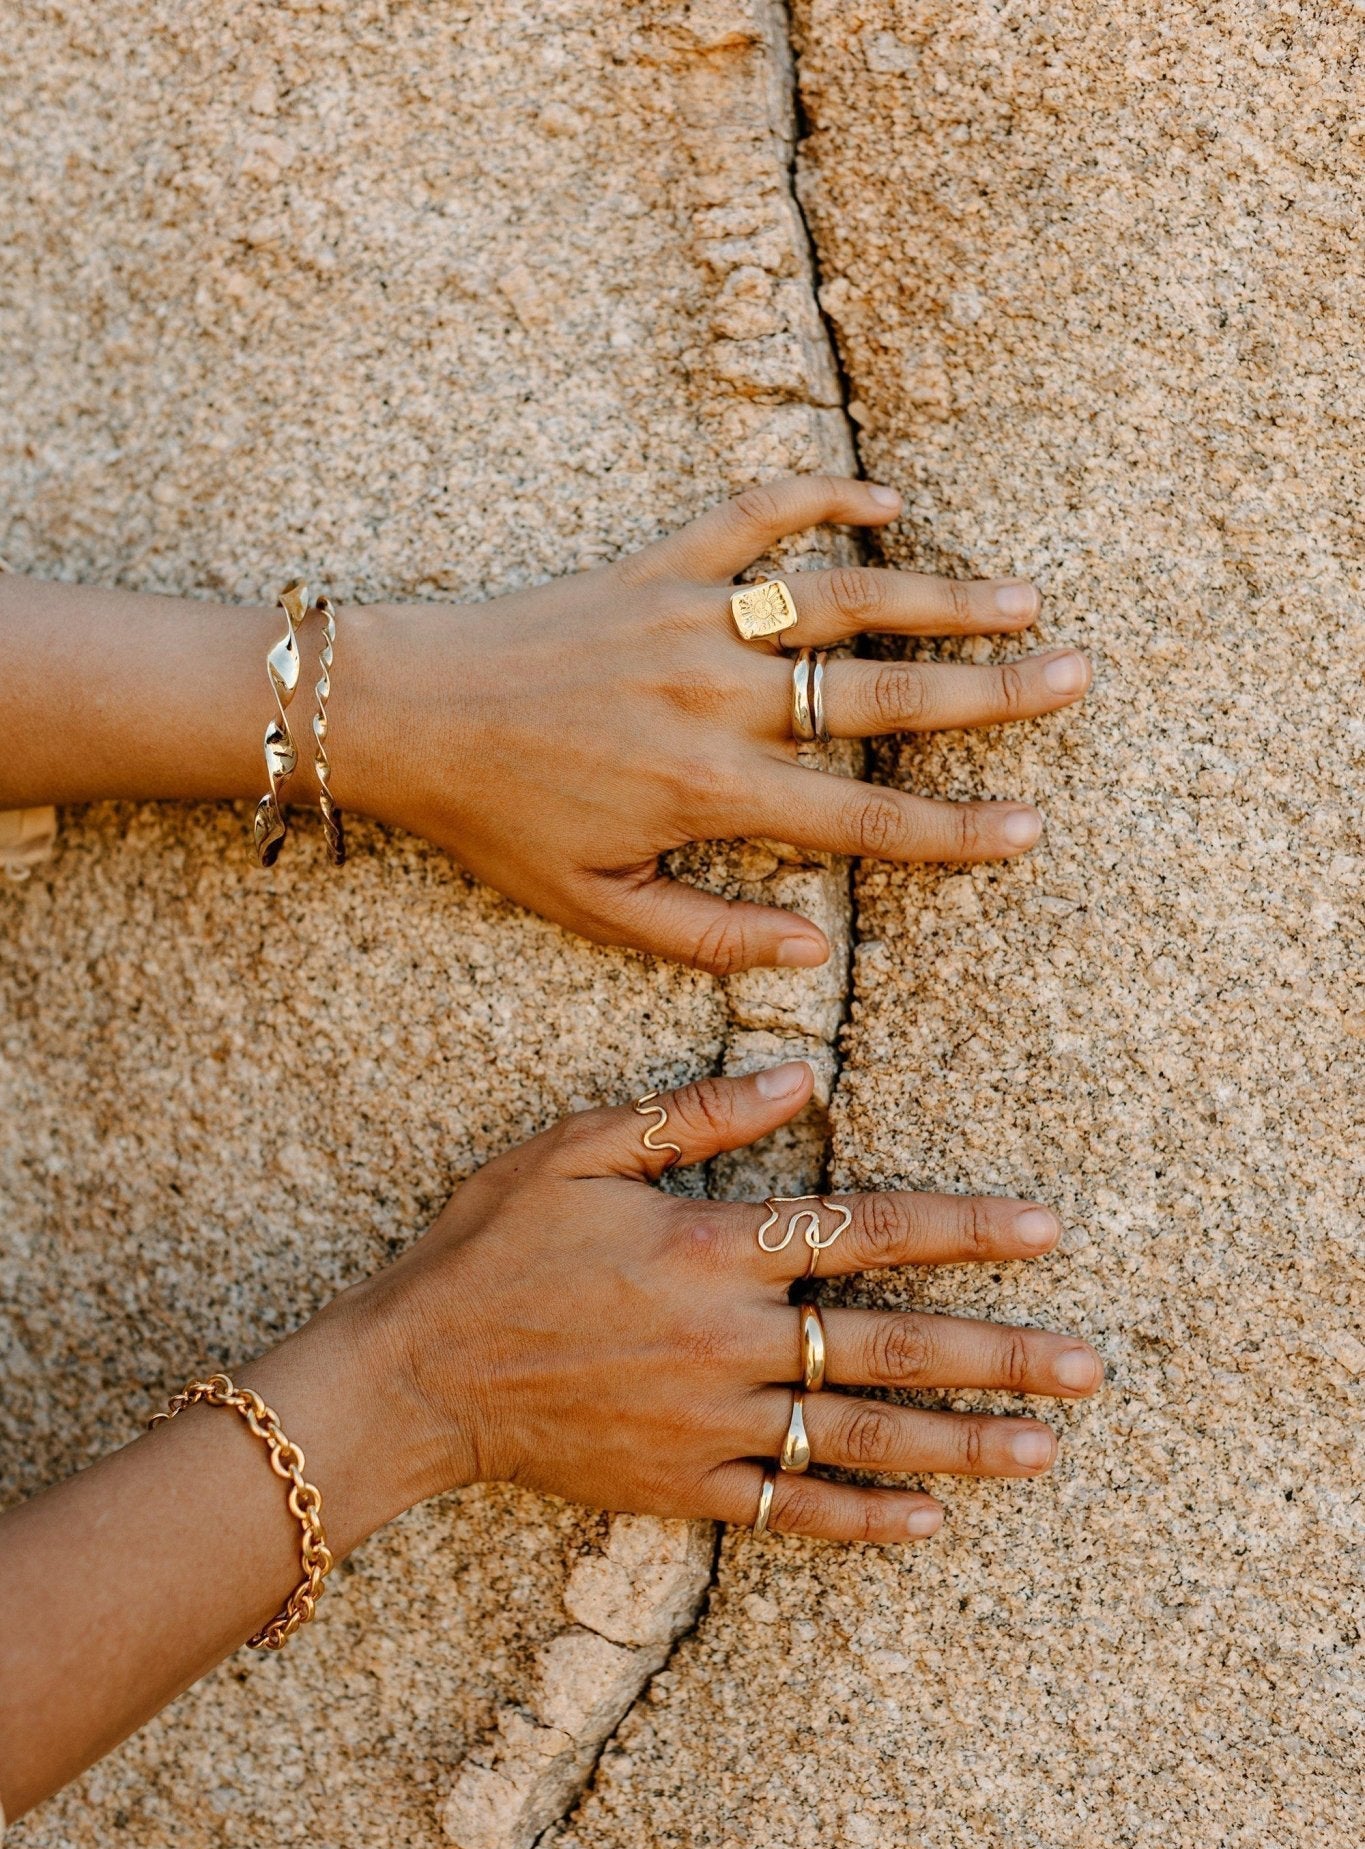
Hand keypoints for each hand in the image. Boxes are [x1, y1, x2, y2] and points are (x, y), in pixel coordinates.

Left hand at [341, 476, 1090, 973]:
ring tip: (1020, 596)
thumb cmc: (497, 820)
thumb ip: (705, 937)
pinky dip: (819, 497)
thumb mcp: (593, 908)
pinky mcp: (654, 564)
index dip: (953, 831)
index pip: (861, 821)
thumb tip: (810, 951)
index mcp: (707, 792)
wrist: (404, 713)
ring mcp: (689, 619)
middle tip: (1074, 679)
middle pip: (883, 696)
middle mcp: (715, 699)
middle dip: (992, 692)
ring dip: (939, 594)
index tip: (1027, 829)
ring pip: (840, 598)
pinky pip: (752, 515)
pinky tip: (881, 500)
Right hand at [360, 1062, 1101, 1541]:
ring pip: (856, 1434)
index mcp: (710, 1248)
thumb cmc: (489, 1248)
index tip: (1043, 1231)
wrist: (414, 1376)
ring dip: (957, 1441)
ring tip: (1043, 1450)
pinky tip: (927, 1524)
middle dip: (997, 1353)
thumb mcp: (577, 1150)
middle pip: (888, 1344)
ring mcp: (709, 1422)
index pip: (864, 1230)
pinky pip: (786, 1510)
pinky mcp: (681, 1484)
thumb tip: (801, 1078)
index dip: (961, 1228)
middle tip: (1087, 1366)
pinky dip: (857, 1519)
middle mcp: (727, 1339)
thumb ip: (694, 1116)